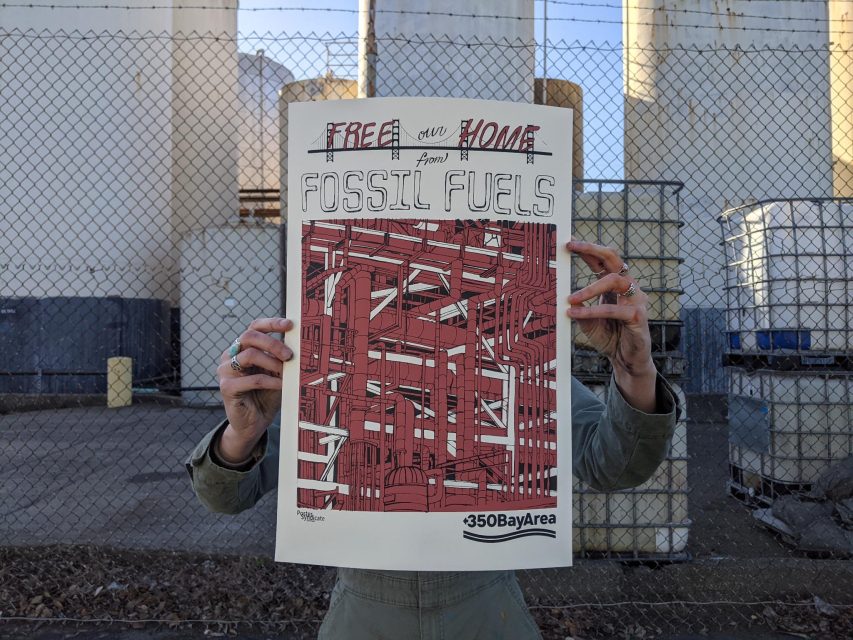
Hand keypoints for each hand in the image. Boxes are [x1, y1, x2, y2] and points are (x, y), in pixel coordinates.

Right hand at [216, 317, 294, 462]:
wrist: (253, 424)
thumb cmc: (266, 396)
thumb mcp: (277, 374)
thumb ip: (283, 359)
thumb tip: (301, 344)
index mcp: (242, 348)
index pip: (254, 327)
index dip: (271, 323)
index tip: (290, 324)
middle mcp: (230, 356)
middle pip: (249, 336)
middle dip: (273, 343)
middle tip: (290, 355)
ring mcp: (226, 371)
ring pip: (249, 355)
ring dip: (272, 362)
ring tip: (286, 370)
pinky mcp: (227, 388)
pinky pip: (252, 379)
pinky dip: (270, 381)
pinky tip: (281, 385)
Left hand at [566, 240, 656, 411]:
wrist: (626, 360)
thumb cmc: (609, 337)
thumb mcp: (587, 320)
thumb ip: (577, 305)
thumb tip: (560, 294)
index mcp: (616, 285)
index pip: (603, 260)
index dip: (588, 250)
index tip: (568, 243)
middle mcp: (629, 287)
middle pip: (614, 258)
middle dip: (592, 249)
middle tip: (572, 247)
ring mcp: (637, 300)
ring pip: (614, 281)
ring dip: (589, 288)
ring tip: (570, 298)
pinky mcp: (638, 317)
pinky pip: (614, 310)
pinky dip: (592, 310)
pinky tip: (575, 314)